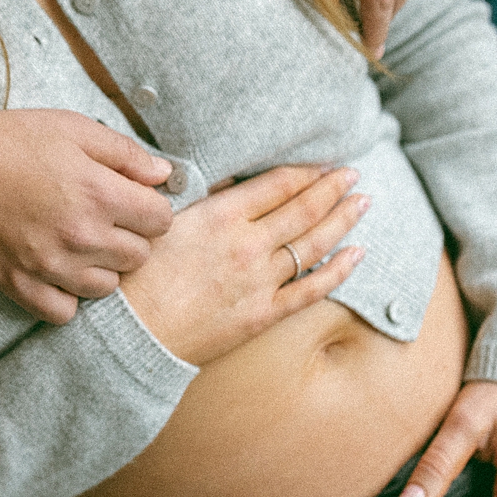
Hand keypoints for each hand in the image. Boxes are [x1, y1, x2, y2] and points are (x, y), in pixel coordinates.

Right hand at [0, 104, 173, 323]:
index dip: (152, 208)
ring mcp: (48, 266)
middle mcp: (80, 236)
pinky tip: (58, 270)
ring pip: (107, 287)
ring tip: (82, 243)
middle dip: (131, 236)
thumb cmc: (8, 139)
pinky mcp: (18, 284)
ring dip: (102, 267)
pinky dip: (67, 296)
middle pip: (139, 257)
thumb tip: (163, 175)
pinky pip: (64, 312)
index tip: (134, 200)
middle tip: (106, 218)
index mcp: (98, 193)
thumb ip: (125, 153)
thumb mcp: (73, 128)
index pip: (161, 221)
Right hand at [118, 164, 366, 365]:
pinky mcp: (264, 314)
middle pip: (304, 209)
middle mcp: (249, 244)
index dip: (307, 171)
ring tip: (363, 202)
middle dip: (333, 188)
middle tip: (354, 173)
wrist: (132, 334)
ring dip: (343, 220)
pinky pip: (312, 289)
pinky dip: (340, 270)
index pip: (278, 184)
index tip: (325, 161)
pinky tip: (358, 254)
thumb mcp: (166, 222)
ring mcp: (260, 281)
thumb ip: (204, 200)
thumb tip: (233, 181)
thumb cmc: (139, 276)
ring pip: (314, 244)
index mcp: (222, 215)